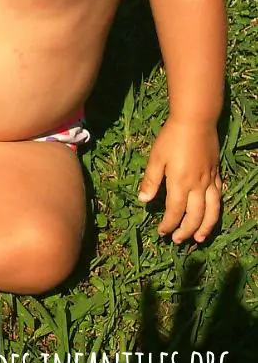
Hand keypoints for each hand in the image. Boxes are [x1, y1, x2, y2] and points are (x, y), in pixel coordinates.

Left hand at [137, 117, 221, 242]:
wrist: (196, 122)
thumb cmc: (171, 138)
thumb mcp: (156, 158)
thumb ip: (151, 181)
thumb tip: (143, 201)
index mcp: (180, 183)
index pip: (175, 211)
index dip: (168, 224)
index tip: (161, 232)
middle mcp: (198, 186)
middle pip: (195, 215)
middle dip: (186, 230)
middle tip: (178, 240)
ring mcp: (210, 181)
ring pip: (211, 210)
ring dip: (205, 227)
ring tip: (199, 238)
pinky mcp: (216, 174)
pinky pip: (218, 198)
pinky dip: (216, 210)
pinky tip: (211, 215)